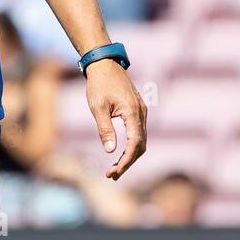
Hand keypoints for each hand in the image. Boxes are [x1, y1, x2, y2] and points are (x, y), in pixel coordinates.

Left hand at [85, 59, 146, 178]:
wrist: (104, 64)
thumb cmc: (99, 84)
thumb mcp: (97, 107)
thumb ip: (105, 129)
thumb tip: (110, 150)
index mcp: (133, 112)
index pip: (134, 144)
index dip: (126, 161)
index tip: (114, 172)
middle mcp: (142, 113)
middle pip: (141, 145)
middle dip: (127, 162)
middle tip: (111, 175)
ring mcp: (142, 112)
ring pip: (141, 140)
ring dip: (129, 156)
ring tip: (114, 168)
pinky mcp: (138, 111)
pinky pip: (138, 133)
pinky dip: (131, 146)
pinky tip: (119, 153)